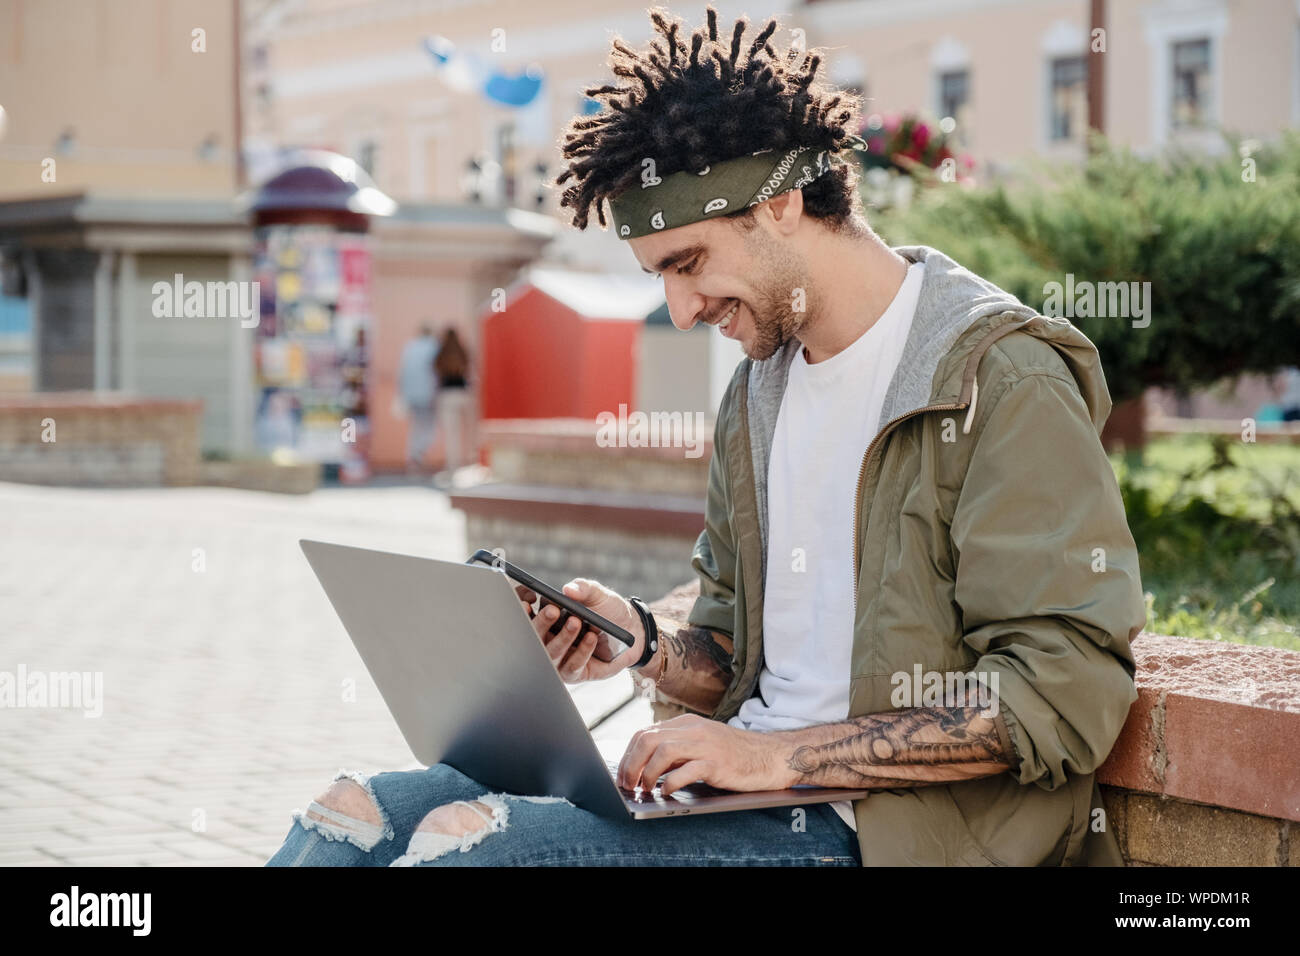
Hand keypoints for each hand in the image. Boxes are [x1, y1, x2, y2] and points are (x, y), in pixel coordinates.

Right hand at [515, 578, 644, 683]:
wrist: (632, 630)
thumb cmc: (608, 610)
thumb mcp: (597, 594)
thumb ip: (584, 588)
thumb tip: (568, 589)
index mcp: (546, 619)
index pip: (525, 615)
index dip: (522, 608)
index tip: (528, 600)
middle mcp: (548, 640)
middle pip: (534, 636)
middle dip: (541, 623)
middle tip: (553, 611)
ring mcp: (559, 659)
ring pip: (551, 654)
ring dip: (563, 638)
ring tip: (575, 622)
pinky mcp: (574, 673)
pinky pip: (572, 666)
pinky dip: (581, 652)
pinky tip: (591, 638)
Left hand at [617, 714, 793, 794]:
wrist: (772, 756)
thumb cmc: (736, 755)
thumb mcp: (703, 744)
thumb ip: (678, 750)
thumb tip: (646, 767)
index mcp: (687, 724)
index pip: (645, 733)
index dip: (628, 754)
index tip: (623, 773)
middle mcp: (693, 730)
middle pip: (648, 740)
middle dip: (630, 764)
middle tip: (627, 785)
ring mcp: (705, 745)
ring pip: (662, 752)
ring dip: (646, 774)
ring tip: (645, 789)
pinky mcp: (717, 763)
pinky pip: (685, 771)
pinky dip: (670, 784)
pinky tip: (667, 793)